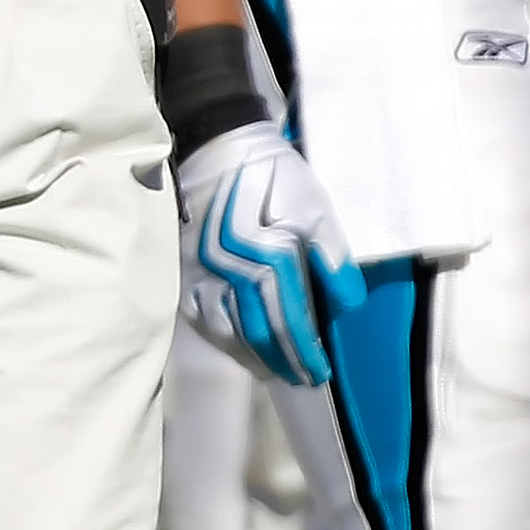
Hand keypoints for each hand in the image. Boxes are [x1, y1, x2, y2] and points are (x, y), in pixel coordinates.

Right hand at [178, 121, 366, 387]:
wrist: (217, 148)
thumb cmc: (275, 177)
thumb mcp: (316, 208)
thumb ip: (333, 258)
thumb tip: (346, 305)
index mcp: (270, 256)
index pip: (291, 318)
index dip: (306, 349)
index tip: (321, 373)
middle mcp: (232, 271)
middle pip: (259, 331)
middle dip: (284, 361)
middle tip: (302, 380)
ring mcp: (202, 274)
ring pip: (227, 332)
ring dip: (253, 358)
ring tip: (273, 374)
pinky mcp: (183, 272)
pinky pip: (200, 319)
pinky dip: (222, 341)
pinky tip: (238, 351)